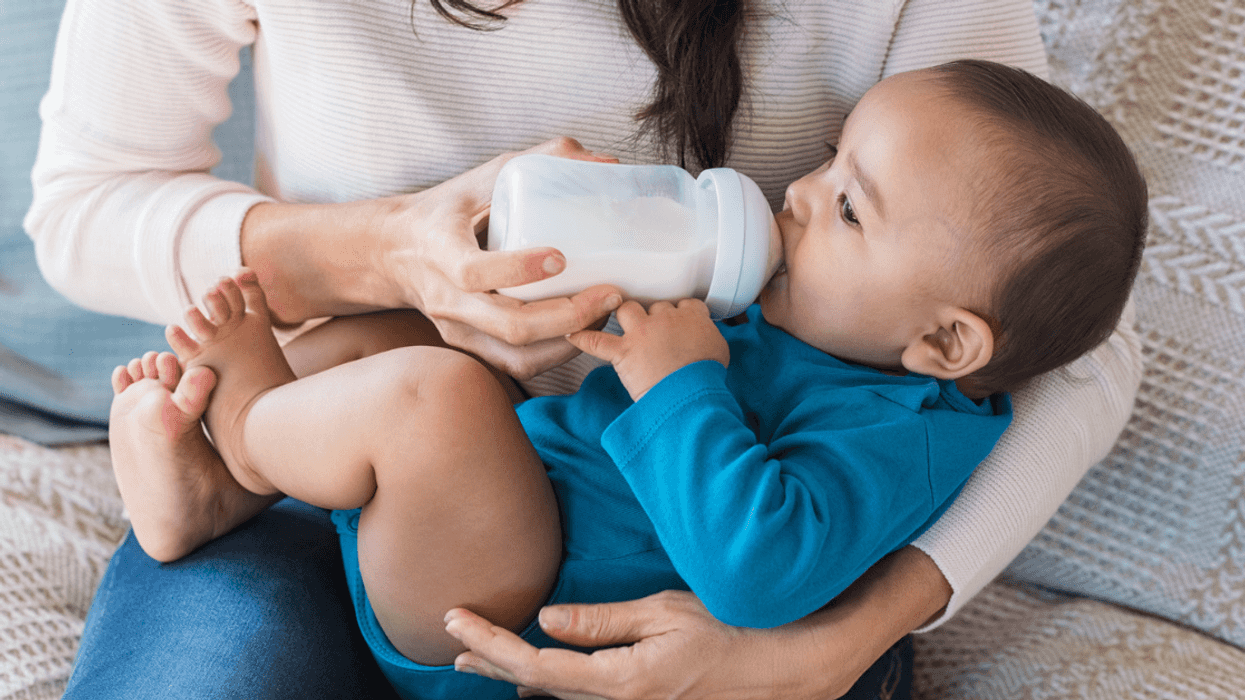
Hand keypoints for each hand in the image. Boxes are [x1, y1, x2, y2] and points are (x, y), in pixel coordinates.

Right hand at [243, 137, 623, 379]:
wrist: (394, 251)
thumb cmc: (448, 209)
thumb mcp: (485, 176)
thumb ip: (544, 160)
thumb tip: (607, 162)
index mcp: (441, 250)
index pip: (474, 272)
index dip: (519, 269)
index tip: (561, 257)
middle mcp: (447, 298)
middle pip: (509, 325)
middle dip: (568, 316)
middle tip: (610, 293)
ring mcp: (458, 329)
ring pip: (518, 354)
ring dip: (569, 341)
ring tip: (605, 313)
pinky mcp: (470, 346)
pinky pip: (517, 365)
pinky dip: (556, 355)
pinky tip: (584, 332)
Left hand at [442, 547, 950, 699]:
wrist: (792, 667)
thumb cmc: (735, 630)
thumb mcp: (666, 613)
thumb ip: (602, 622)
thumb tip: (546, 619)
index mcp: (622, 682)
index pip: (535, 666)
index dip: (489, 644)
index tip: (454, 621)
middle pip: (538, 689)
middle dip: (491, 664)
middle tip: (452, 645)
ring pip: (560, 699)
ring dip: (517, 677)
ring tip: (481, 661)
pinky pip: (587, 699)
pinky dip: (555, 684)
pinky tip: (539, 676)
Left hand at [567, 299, 728, 399]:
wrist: (691, 395)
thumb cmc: (707, 378)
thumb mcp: (719, 350)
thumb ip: (708, 336)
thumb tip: (703, 340)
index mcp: (692, 316)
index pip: (685, 303)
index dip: (679, 313)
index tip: (678, 321)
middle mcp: (666, 318)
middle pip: (655, 306)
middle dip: (653, 317)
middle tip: (654, 332)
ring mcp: (642, 333)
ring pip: (627, 309)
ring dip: (624, 315)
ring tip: (623, 324)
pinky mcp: (624, 352)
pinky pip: (596, 341)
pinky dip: (583, 338)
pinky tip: (572, 335)